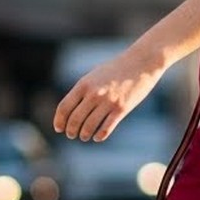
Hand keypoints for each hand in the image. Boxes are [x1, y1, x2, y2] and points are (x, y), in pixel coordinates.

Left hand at [53, 38, 167, 142]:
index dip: (59, 120)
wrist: (141, 62)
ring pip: (89, 126)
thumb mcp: (95, 75)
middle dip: (71, 131)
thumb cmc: (116, 69)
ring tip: (84, 137)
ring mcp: (108, 102)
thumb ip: (83, 90)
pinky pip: (106, 128)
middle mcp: (94, 94)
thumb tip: (71, 109)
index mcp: (84, 84)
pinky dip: (99, 136)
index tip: (58, 128)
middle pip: (75, 119)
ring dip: (84, 135)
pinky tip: (97, 137)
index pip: (64, 107)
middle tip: (71, 135)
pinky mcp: (122, 109)